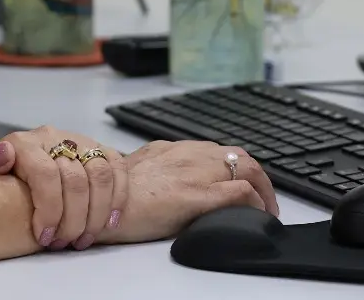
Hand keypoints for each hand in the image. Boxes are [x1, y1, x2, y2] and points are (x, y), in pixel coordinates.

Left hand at [0, 126, 127, 249]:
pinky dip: (119, 196)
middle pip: (77, 179)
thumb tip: (2, 155)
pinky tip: (109, 222)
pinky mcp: (97, 150)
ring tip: (83, 238)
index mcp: (25, 143)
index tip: (43, 237)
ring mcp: (79, 141)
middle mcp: (55, 137)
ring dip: (97, 213)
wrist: (6, 161)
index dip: (50, 210)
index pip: (46, 174)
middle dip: (73, 219)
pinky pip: (117, 168)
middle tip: (63, 243)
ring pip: (101, 174)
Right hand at [99, 140, 279, 244]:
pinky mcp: (196, 194)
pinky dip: (255, 202)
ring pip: (246, 168)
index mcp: (173, 149)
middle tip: (264, 200)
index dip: (238, 167)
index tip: (245, 185)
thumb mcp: (137, 171)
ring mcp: (194, 172)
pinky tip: (257, 215)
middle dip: (258, 178)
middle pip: (239, 156)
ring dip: (263, 190)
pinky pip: (239, 193)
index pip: (218, 150)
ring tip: (267, 210)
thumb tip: (167, 183)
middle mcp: (188, 154)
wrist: (97, 201)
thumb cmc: (110, 193)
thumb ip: (157, 169)